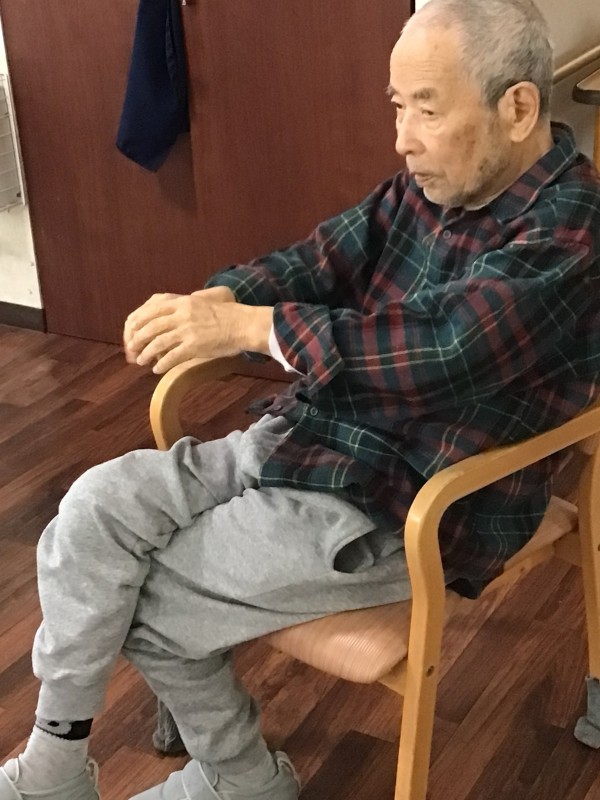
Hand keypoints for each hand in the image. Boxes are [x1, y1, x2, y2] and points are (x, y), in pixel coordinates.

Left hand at [124, 291, 271, 373]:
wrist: (243, 324)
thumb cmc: (226, 316)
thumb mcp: (201, 303)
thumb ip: (183, 308)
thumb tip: (168, 318)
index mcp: (182, 302)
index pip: (151, 310)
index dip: (137, 322)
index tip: (131, 332)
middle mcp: (182, 314)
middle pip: (150, 327)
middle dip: (137, 340)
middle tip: (132, 350)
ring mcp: (187, 330)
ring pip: (158, 342)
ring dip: (146, 353)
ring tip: (141, 361)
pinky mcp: (194, 345)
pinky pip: (172, 356)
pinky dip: (162, 364)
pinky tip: (157, 370)